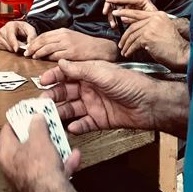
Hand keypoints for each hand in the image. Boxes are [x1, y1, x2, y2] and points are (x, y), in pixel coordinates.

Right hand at [0, 21, 36, 52]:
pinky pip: (4, 49)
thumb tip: (29, 46)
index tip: (16, 49)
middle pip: (9, 43)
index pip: (10, 35)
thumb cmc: (24, 29)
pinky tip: (13, 45)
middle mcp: (2, 30)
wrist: (18, 29)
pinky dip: (10, 49)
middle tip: (24, 47)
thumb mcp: (30, 30)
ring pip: (7, 47)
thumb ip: (32, 36)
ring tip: (19, 44)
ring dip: (14, 48)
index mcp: (10, 25)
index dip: (14, 43)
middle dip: (17, 47)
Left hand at [0, 115, 81, 191]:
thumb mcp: (39, 138)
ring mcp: (26, 180)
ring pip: (40, 159)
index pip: (7, 131)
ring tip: (63, 141)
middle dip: (39, 136)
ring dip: (54, 149)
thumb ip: (37, 125)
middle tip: (47, 126)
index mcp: (5, 154)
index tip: (27, 114)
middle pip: (25, 146)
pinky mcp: (41, 189)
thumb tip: (36, 119)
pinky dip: (62, 164)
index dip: (18, 120)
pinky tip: (74, 157)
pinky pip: (51, 172)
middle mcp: (12, 168)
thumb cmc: (40, 169)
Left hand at [25, 28, 117, 61]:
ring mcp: (68, 44)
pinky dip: (49, 58)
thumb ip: (58, 41)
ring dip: (38, 53)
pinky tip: (44, 60)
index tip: (28, 46)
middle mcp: (64, 36)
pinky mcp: (72, 53)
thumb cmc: (85, 45)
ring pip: (47, 48)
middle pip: (43, 40)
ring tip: (33, 57)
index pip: (43, 35)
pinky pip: (56, 56)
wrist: (101, 48)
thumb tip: (44, 47)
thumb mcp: (71, 38)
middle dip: (33, 47)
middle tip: (26, 53)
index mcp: (62, 31)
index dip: (34, 41)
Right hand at [41, 59, 158, 133]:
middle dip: (53, 96)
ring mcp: (93, 104)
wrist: (150, 104)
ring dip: (61, 112)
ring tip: (52, 117)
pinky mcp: (100, 120)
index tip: (42, 81)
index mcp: (89, 73)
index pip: (67, 73)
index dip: (54, 76)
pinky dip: (77, 126)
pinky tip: (71, 128)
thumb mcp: (102, 73)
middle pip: (66, 92)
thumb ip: (80, 69)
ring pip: (72, 109)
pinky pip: (84, 124)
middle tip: (42, 102)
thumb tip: (61, 63)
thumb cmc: (130, 83)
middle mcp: (89, 88)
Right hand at [103, 0, 157, 28]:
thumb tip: (122, 18)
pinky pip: (117, 11)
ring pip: (115, 5)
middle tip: (107, 14)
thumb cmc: (155, 21)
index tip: (108, 1)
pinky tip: (115, 24)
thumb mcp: (146, 19)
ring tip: (113, 24)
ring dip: (112, 14)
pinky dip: (114, 17)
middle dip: (111, 6)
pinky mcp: (127, 9)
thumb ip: (134, 18)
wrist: (158, 25)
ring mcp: (130, 4)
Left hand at [116, 9, 189, 69]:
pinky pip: (134, 43)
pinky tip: (128, 53)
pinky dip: (130, 49)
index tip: (117, 14)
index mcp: (158, 15)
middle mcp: (154, 19)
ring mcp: (151, 27)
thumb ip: (148, 25)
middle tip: (120, 43)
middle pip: (133, 26)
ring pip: (132, 35)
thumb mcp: (160, 30)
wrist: (181, 53)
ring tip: (124, 50)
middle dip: (124, 36)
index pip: (138, 13)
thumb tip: (130, 25)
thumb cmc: (171, 45)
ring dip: (126, 44)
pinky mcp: (148, 37)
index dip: (125, 13)